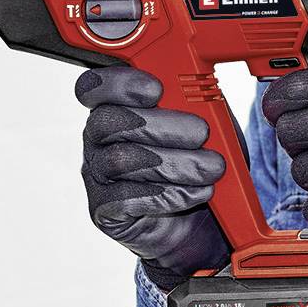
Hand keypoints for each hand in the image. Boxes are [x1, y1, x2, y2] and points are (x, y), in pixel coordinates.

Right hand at [76, 65, 231, 287]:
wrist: (206, 222)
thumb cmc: (201, 162)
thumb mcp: (209, 125)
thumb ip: (198, 104)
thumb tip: (194, 94)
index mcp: (118, 105)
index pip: (96, 85)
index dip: (120, 84)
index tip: (157, 90)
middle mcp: (99, 137)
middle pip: (107, 120)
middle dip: (160, 125)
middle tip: (202, 133)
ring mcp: (97, 175)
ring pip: (119, 160)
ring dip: (173, 164)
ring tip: (211, 169)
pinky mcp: (103, 211)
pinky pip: (123, 199)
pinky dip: (166, 195)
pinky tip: (196, 194)